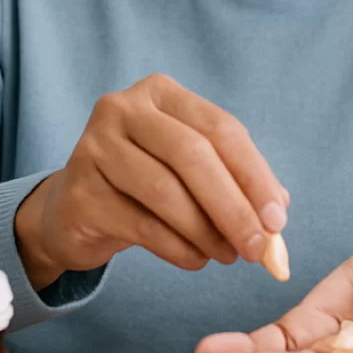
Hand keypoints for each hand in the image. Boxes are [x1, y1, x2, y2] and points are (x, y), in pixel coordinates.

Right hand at [14, 73, 288, 289]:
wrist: (76, 209)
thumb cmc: (146, 183)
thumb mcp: (192, 170)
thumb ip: (235, 181)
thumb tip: (277, 211)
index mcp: (160, 92)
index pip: (219, 127)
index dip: (254, 174)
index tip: (277, 219)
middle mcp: (122, 108)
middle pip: (192, 155)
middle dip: (233, 206)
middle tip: (258, 248)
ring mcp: (94, 147)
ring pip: (166, 191)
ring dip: (207, 232)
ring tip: (228, 256)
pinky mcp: (80, 191)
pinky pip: (141, 225)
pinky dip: (178, 248)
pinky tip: (196, 260)